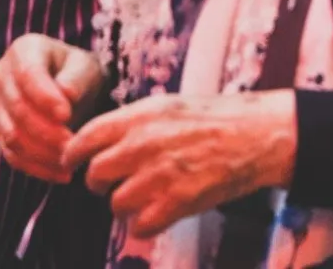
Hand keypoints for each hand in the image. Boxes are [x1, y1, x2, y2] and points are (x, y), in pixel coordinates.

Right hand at [0, 34, 108, 181]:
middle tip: (74, 145)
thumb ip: (76, 79)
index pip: (28, 75)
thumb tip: (66, 97)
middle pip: (18, 110)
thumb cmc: (81, 72)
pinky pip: (12, 155)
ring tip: (71, 161)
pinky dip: (37, 167)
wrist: (73, 87)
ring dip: (42, 153)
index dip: (45, 98)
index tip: (67, 115)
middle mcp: (2, 76)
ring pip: (12, 136)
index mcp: (23, 50)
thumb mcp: (86, 67)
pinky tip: (61, 173)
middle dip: (47, 131)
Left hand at [63, 90, 298, 237]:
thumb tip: (100, 142)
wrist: (258, 134)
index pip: (84, 140)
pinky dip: (147, 223)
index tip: (75, 164)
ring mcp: (158, 175)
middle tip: (119, 182)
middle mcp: (143, 145)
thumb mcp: (169, 106)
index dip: (74, 156)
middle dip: (102, 183)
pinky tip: (162, 211)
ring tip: (148, 196)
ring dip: (128, 205)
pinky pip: (139, 226)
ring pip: (116, 204)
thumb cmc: (217, 118)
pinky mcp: (176, 202)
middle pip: (94, 176)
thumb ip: (132, 123)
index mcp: (139, 117)